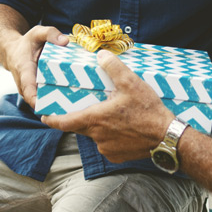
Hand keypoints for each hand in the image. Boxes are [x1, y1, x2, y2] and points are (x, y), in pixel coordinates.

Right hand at [5, 25, 67, 107]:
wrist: (13, 52)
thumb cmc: (27, 43)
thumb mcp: (37, 33)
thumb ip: (50, 33)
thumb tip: (65, 41)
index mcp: (24, 70)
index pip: (28, 89)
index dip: (36, 100)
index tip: (47, 107)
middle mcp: (25, 84)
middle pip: (37, 99)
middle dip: (52, 105)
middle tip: (71, 105)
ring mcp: (30, 90)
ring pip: (41, 101)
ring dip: (55, 103)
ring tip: (74, 104)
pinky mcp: (35, 92)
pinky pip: (44, 98)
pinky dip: (56, 99)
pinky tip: (71, 99)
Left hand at [41, 50, 172, 161]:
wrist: (167, 137)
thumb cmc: (148, 111)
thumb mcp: (131, 83)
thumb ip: (113, 67)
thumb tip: (101, 55)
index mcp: (95, 119)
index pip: (64, 122)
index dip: (52, 119)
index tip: (44, 117)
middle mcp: (97, 137)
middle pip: (80, 127)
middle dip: (82, 117)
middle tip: (90, 107)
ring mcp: (107, 149)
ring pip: (96, 136)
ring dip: (100, 127)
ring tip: (115, 116)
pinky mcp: (117, 157)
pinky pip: (108, 145)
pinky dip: (112, 137)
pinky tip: (125, 128)